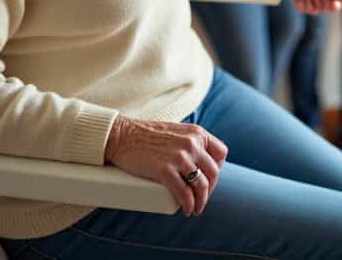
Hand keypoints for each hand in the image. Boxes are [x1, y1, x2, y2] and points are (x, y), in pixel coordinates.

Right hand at [104, 116, 227, 216]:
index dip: (217, 169)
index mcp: (196, 133)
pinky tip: (187, 210)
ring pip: (201, 185)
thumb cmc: (145, 135)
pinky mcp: (165, 170)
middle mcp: (192, 143)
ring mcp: (179, 156)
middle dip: (209, 190)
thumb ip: (187, 141)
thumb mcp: (175, 131)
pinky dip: (188, 205)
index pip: (221, 154)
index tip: (207, 179)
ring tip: (195, 209)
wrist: (121, 136)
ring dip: (201, 202)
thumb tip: (195, 160)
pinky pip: (184, 193)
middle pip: (213, 173)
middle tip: (200, 199)